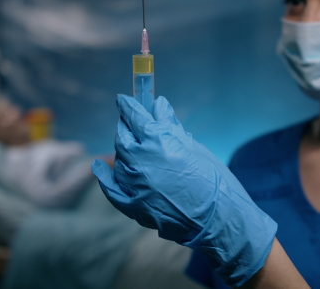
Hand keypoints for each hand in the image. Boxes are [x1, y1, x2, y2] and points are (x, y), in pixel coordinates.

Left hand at [91, 95, 276, 286]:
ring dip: (123, 151)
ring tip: (133, 148)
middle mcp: (141, 162)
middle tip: (130, 122)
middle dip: (126, 127)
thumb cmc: (214, 181)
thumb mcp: (194, 148)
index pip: (136, 117)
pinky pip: (112, 189)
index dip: (129, 106)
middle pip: (123, 137)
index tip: (124, 100)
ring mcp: (135, 186)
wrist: (220, 220)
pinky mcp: (134, 207)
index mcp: (158, 143)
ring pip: (118, 160)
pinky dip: (105, 177)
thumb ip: (170, 127)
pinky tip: (99, 166)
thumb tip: (158, 105)